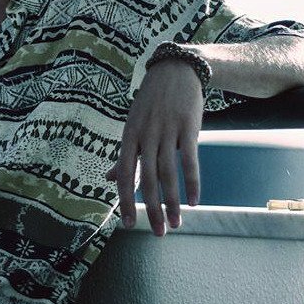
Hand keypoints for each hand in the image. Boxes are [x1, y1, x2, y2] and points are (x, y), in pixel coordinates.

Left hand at [105, 59, 203, 235]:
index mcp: (130, 136)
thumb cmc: (152, 101)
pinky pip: (190, 159)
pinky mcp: (188, 127)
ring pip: (168, 173)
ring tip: (176, 223)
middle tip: (158, 233)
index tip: (128, 225)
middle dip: (151, 209)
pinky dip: (192, 182)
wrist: (176, 70)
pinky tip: (194, 201)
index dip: (125, 201)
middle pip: (147, 179)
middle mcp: (146, 135)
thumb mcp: (133, 124)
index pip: (125, 174)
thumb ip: (125, 154)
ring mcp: (167, 130)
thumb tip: (110, 178)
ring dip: (172, 202)